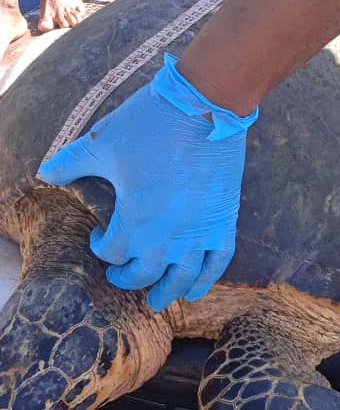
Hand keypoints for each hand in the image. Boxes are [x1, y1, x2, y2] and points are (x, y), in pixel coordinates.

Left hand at [38, 53, 257, 310]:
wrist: (205, 106)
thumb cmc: (151, 124)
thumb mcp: (102, 141)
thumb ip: (71, 162)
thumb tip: (45, 173)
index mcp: (135, 219)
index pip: (112, 251)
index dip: (99, 248)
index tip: (96, 236)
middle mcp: (168, 236)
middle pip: (144, 275)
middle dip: (128, 279)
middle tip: (122, 277)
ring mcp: (200, 233)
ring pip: (182, 279)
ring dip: (168, 294)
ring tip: (160, 302)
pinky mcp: (224, 223)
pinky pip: (217, 263)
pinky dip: (207, 281)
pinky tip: (197, 291)